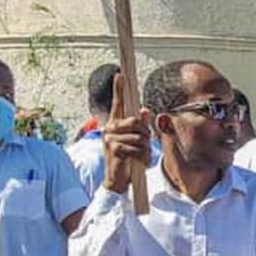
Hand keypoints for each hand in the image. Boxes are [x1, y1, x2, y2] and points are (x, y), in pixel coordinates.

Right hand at [103, 72, 150, 194]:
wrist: (117, 181)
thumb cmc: (127, 160)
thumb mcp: (136, 142)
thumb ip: (139, 127)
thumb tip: (144, 110)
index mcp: (115, 125)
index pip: (118, 104)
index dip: (119, 89)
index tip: (121, 75)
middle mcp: (109, 128)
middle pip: (136, 121)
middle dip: (145, 134)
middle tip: (144, 146)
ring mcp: (110, 138)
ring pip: (139, 136)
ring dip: (144, 149)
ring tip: (139, 157)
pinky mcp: (113, 148)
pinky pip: (136, 147)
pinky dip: (142, 156)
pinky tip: (137, 162)